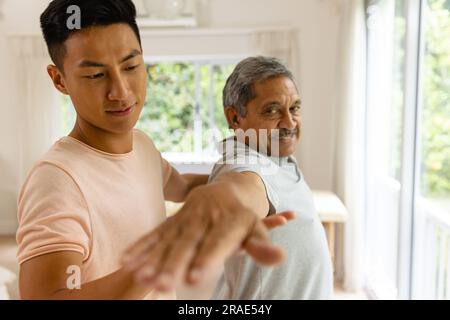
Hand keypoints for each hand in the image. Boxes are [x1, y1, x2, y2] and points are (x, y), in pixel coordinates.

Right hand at [122, 183, 293, 291]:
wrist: (224, 190)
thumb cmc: (242, 217)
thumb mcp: (256, 229)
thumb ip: (262, 246)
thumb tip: (280, 257)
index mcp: (228, 222)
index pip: (217, 242)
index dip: (206, 258)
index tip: (196, 276)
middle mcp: (204, 219)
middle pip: (188, 243)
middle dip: (174, 264)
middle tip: (163, 285)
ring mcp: (185, 219)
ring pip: (167, 240)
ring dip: (152, 259)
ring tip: (140, 278)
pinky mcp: (172, 221)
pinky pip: (154, 235)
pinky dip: (140, 248)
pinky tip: (125, 263)